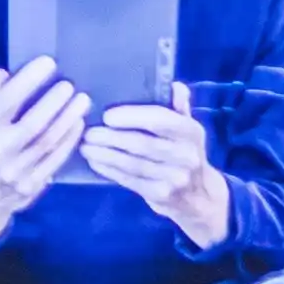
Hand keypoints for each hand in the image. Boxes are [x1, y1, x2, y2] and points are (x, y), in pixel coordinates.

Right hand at [0, 60, 90, 237]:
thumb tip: (5, 72)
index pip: (6, 102)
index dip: (28, 81)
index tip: (48, 63)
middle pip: (33, 124)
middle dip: (55, 102)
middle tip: (70, 85)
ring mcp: (16, 171)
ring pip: (48, 141)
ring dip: (68, 118)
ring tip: (82, 100)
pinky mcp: (32, 184)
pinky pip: (56, 159)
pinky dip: (69, 139)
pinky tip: (79, 123)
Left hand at [78, 91, 232, 250]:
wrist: (199, 198)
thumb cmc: (185, 154)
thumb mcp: (189, 131)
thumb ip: (179, 108)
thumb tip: (175, 86)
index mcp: (192, 132)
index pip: (161, 120)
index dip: (133, 117)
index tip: (108, 116)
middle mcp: (186, 155)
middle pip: (142, 143)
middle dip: (111, 137)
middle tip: (88, 132)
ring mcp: (175, 178)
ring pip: (133, 163)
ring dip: (105, 154)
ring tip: (85, 146)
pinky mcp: (161, 195)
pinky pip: (130, 180)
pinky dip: (109, 170)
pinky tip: (95, 162)